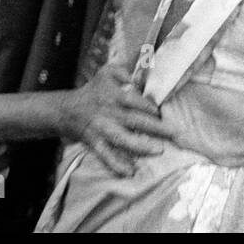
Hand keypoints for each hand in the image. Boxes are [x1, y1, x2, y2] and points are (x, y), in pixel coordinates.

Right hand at [59, 64, 178, 176]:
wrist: (68, 110)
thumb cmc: (94, 90)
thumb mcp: (107, 72)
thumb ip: (124, 71)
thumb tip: (138, 80)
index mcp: (115, 96)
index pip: (135, 101)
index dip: (150, 108)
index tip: (162, 114)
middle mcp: (111, 113)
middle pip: (135, 121)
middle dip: (156, 127)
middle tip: (176, 133)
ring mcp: (104, 130)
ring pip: (123, 139)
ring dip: (141, 146)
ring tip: (159, 150)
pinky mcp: (96, 143)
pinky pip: (106, 156)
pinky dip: (116, 165)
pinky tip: (129, 173)